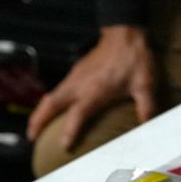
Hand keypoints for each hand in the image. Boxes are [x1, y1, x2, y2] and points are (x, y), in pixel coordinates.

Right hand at [26, 25, 158, 148]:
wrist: (124, 34)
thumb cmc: (135, 60)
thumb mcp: (146, 85)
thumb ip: (147, 108)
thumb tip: (149, 128)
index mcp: (94, 90)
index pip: (77, 115)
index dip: (70, 131)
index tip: (64, 146)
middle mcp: (78, 84)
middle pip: (50, 104)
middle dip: (38, 121)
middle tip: (31, 137)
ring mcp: (74, 77)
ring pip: (51, 96)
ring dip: (41, 112)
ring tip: (35, 129)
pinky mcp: (76, 72)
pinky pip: (58, 90)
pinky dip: (51, 103)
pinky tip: (54, 112)